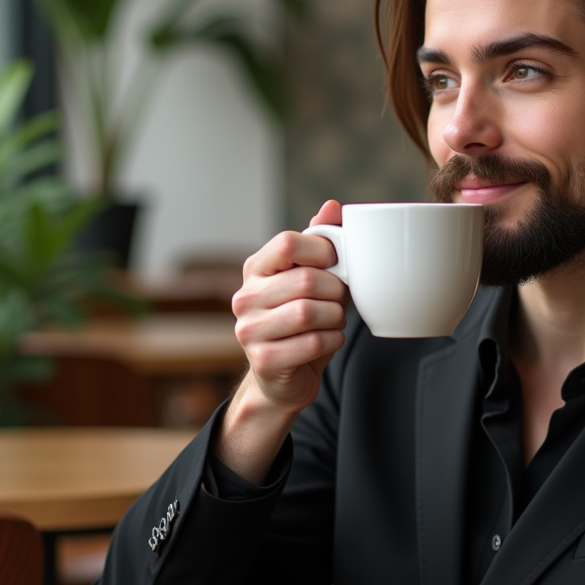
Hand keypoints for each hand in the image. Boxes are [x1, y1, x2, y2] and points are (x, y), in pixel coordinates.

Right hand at [230, 200, 347, 415]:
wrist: (284, 378)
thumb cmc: (302, 322)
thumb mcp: (311, 279)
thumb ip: (319, 244)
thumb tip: (332, 206)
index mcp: (255, 269)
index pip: (288, 243)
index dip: (322, 251)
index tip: (335, 264)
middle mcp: (245, 297)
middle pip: (305, 280)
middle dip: (335, 290)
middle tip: (339, 300)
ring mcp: (249, 331)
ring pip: (309, 312)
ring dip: (335, 317)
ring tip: (333, 320)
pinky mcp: (264, 361)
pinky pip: (313, 343)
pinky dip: (332, 340)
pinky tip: (328, 340)